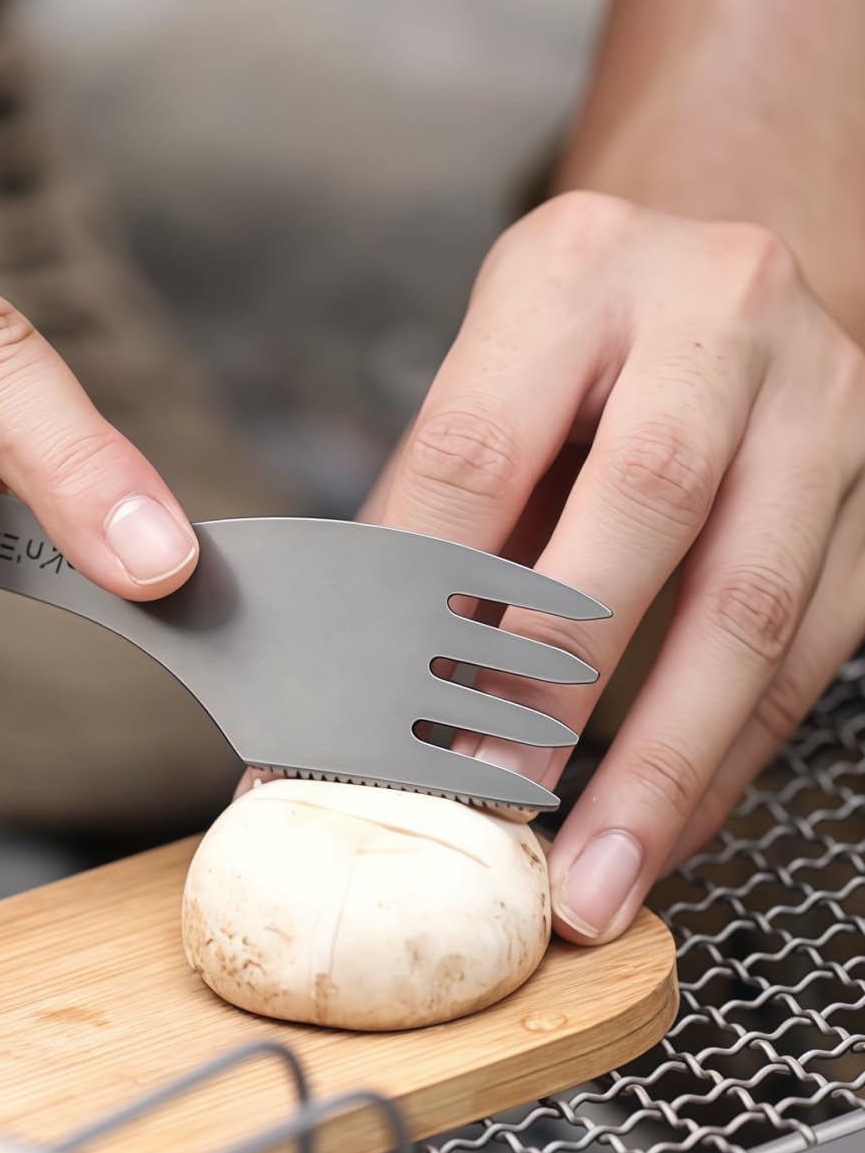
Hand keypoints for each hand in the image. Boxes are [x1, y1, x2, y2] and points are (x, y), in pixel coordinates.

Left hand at [362, 191, 864, 943]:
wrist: (713, 286)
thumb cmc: (569, 362)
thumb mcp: (482, 396)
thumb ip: (423, 533)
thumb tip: (337, 710)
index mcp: (570, 273)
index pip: (471, 456)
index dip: (412, 607)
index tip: (364, 735)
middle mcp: (715, 310)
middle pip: (640, 511)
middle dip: (555, 686)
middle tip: (489, 809)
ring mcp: (823, 396)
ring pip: (751, 603)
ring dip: (663, 764)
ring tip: (590, 880)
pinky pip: (814, 653)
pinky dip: (728, 759)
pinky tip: (663, 832)